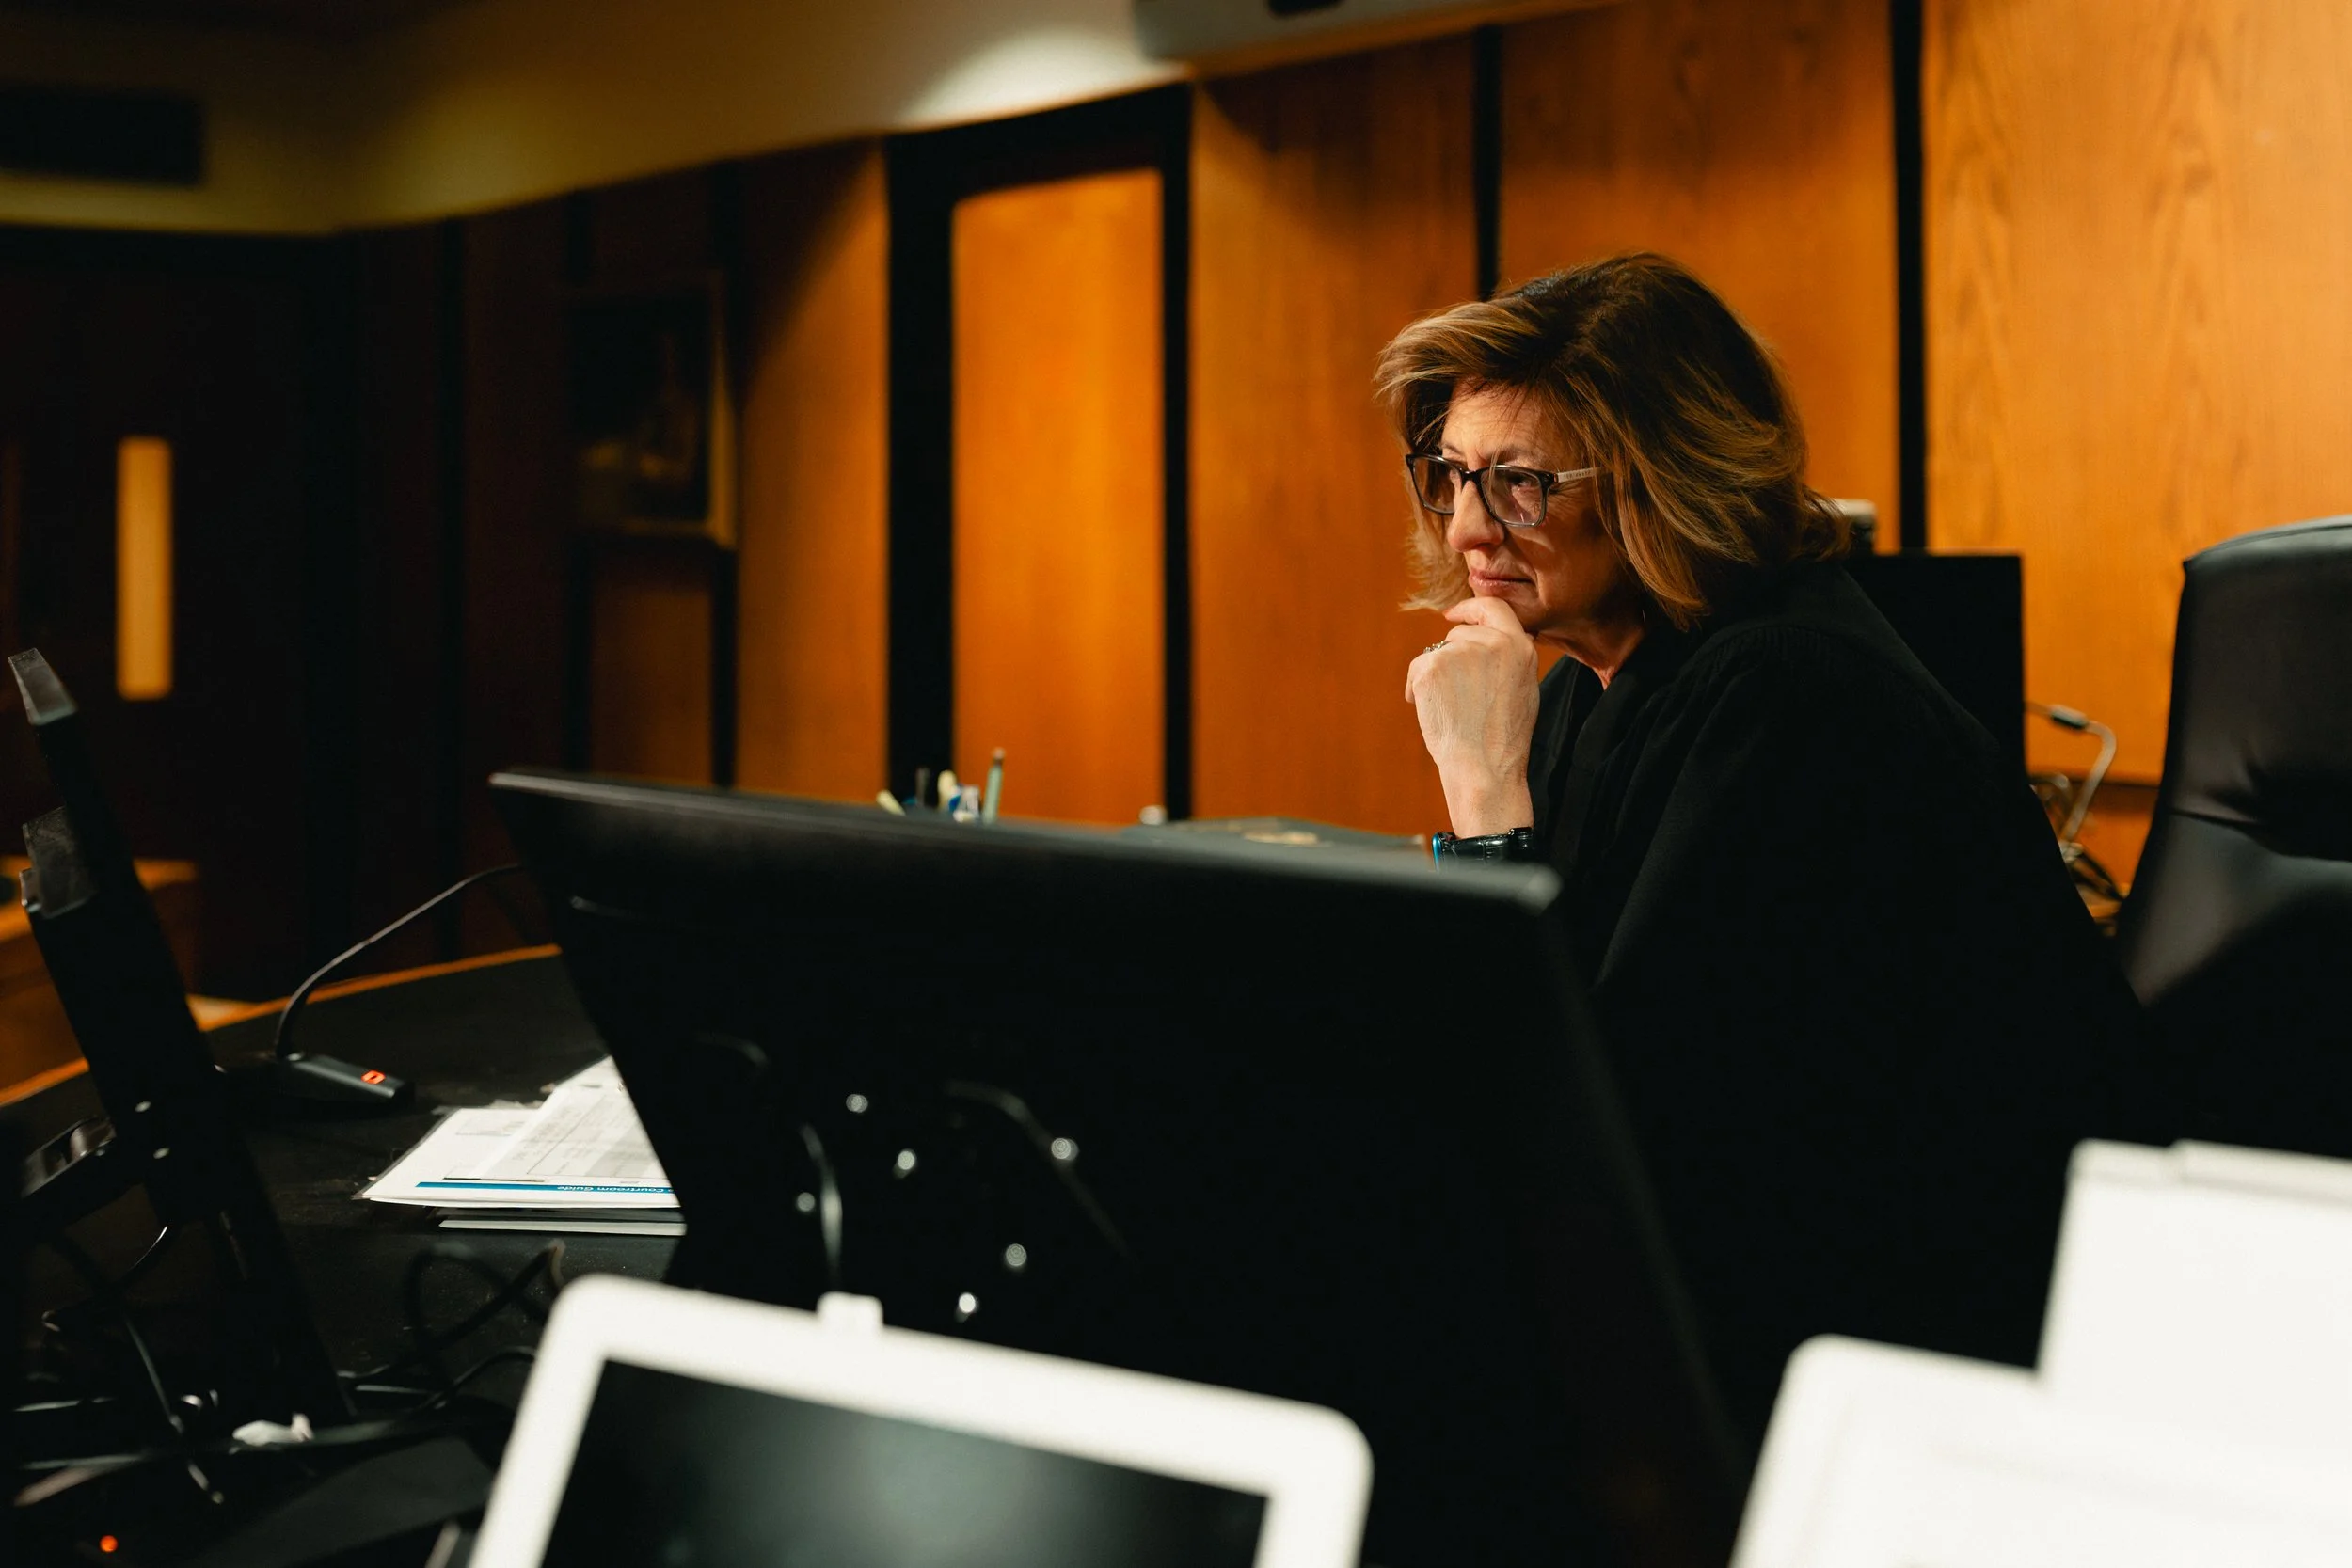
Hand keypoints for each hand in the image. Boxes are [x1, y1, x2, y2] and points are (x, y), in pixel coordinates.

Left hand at [1405, 596, 1539, 835]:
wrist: (1484, 766)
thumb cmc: (1502, 738)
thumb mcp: (1523, 688)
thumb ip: (1509, 657)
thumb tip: (1490, 637)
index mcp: (1520, 646)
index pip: (1493, 608)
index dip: (1470, 609)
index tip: (1453, 614)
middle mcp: (1493, 642)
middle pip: (1458, 635)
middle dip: (1450, 658)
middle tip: (1455, 694)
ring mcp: (1461, 651)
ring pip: (1436, 653)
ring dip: (1435, 675)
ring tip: (1449, 709)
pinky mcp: (1432, 665)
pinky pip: (1418, 667)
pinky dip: (1417, 687)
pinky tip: (1433, 711)